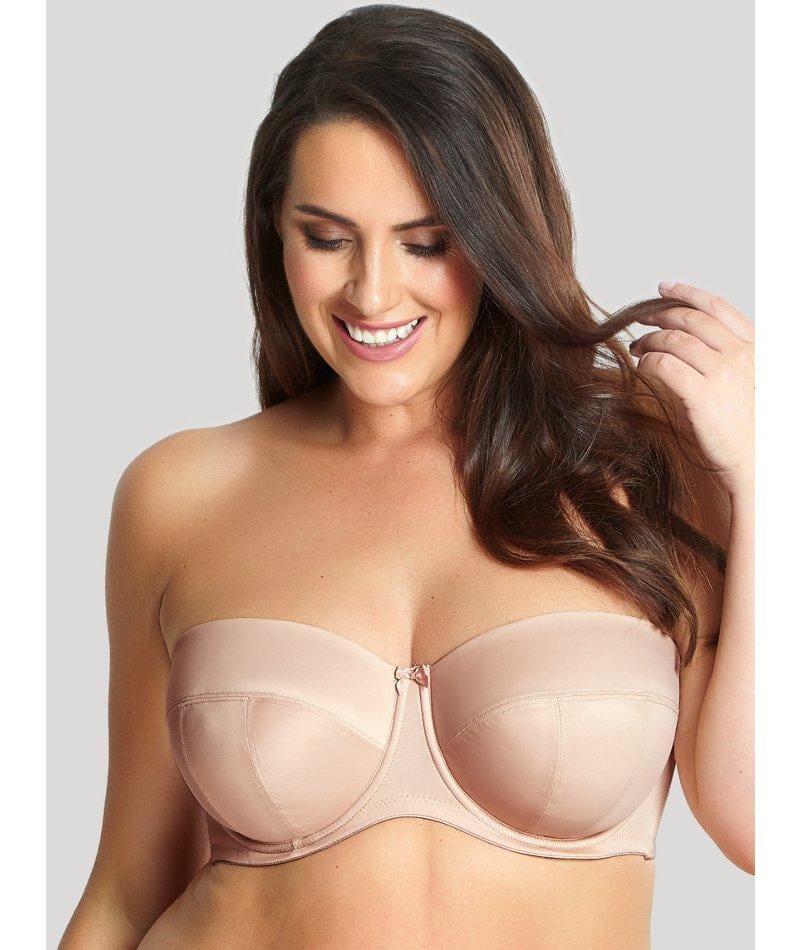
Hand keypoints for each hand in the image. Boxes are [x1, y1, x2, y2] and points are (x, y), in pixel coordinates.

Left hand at [629, 282, 753, 499]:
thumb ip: (724, 360)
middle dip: (660, 314)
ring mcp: (722, 372)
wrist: (758, 459)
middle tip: (640, 318)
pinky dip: (648, 362)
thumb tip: (689, 343)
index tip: (664, 288)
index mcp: (752, 348)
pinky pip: (664, 365)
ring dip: (648, 339)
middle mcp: (739, 354)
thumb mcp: (746, 382)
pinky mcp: (702, 394)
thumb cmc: (748, 427)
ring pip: (673, 339)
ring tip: (637, 347)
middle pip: (690, 319)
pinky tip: (642, 368)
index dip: (687, 293)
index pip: (717, 308)